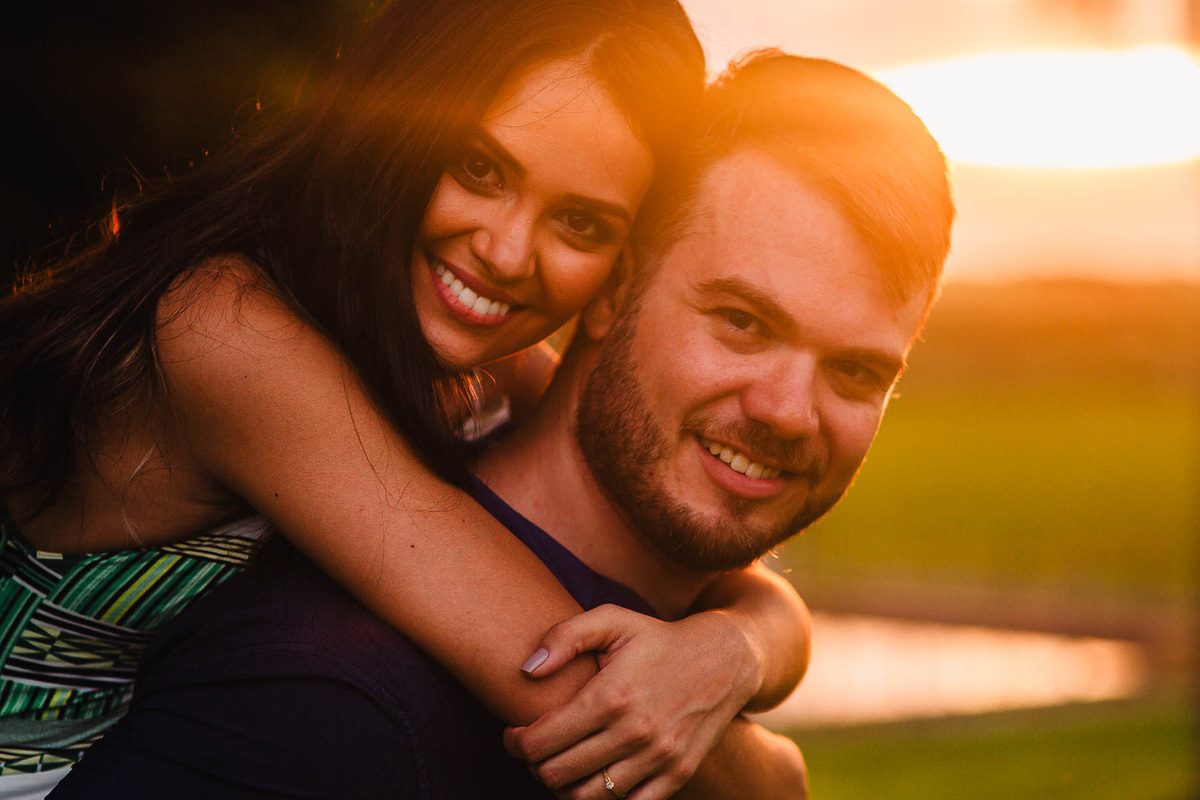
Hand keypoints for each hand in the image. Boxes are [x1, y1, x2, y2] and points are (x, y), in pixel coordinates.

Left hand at [503, 604, 763, 798]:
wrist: (724, 659)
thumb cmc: (657, 639)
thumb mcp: (613, 621)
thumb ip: (565, 637)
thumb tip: (527, 670)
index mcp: (611, 695)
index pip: (541, 741)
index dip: (515, 743)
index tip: (512, 735)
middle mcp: (634, 732)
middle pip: (557, 774)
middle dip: (535, 765)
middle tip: (533, 749)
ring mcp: (658, 758)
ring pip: (587, 797)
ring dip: (564, 785)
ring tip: (561, 763)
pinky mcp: (676, 774)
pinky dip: (604, 797)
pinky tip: (595, 775)